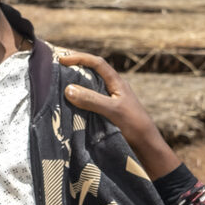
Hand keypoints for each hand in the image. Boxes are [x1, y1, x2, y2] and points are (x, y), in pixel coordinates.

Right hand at [59, 51, 180, 178]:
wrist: (147, 146)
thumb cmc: (134, 125)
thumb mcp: (112, 110)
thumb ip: (92, 100)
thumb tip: (68, 89)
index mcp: (117, 82)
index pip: (97, 63)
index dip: (80, 58)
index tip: (62, 60)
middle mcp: (114, 88)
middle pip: (93, 72)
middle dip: (76, 67)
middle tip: (57, 67)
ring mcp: (111, 100)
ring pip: (91, 87)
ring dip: (77, 84)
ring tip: (59, 84)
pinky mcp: (109, 113)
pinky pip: (91, 101)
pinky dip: (80, 99)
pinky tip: (70, 104)